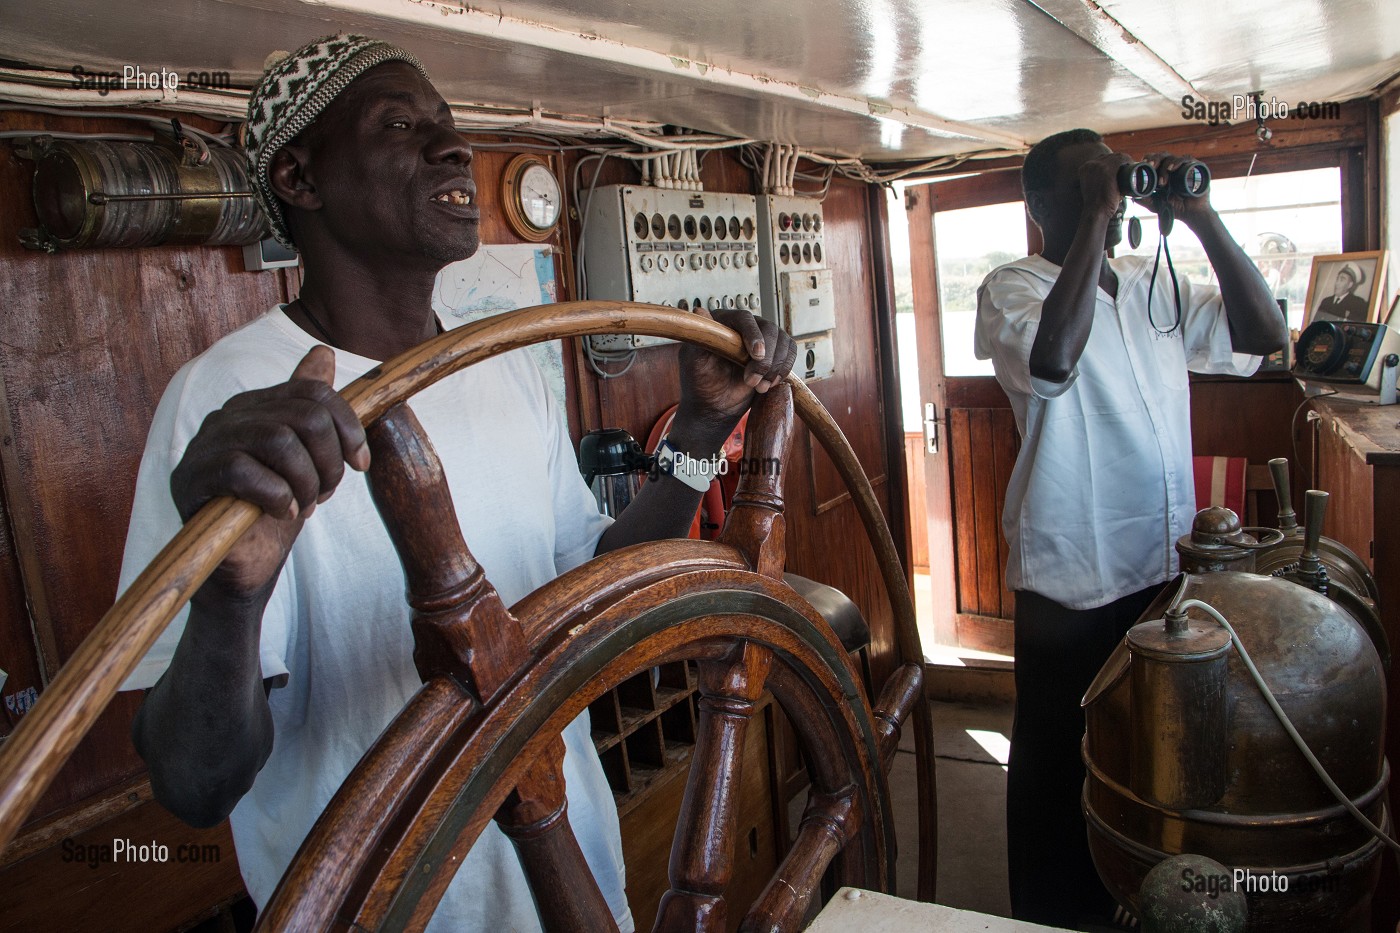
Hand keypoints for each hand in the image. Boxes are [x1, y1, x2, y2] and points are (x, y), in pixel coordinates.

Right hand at [170, 346, 368, 601]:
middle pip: (303, 416)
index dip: (347, 427)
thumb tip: (321, 352)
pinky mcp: (191, 478)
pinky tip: (283, 514)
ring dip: (305, 481)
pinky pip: (246, 472)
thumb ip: (312, 411)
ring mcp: (205, 445)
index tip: (361, 464)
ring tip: (305, 506)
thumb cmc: (274, 510)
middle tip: (325, 493)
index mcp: (256, 406)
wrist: (243, 568)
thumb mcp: (305, 458)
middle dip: (328, 461)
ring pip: (279, 440)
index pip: (313, 392)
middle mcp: (228, 416)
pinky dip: (277, 497)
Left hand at [674, 307, 797, 441]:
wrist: (714, 405)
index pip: (744, 318)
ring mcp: (762, 339)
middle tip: (753, 381)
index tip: (756, 355)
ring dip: (776, 366)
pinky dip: (784, 369)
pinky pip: (790, 352)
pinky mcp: (774, 352)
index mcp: (723, 323)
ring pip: (783, 341)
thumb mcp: (694, 361)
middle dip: (766, 358)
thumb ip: (698, 338)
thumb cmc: (700, 383)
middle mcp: (744, 327)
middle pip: (769, 329)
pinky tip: (769, 382)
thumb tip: (698, 310)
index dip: (753, 334)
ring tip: (760, 386)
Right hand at [1078, 151, 1130, 221]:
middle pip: (1110, 156)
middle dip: (1120, 160)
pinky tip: (1132, 163)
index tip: (1120, 167)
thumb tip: (1111, 179)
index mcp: (1085, 168)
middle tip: (1128, 167)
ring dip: (1125, 159)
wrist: (1096, 211)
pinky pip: (1121, 159)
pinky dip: (1128, 160)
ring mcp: (1099, 166)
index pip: (1102, 159)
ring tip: (1132, 166)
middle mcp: (1090, 165)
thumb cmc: (1096, 203)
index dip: (1113, 161)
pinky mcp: (1108, 170)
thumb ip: (1097, 181)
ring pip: (1117, 156)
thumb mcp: (1092, 187)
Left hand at [1141, 152, 1213, 225]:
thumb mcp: (1155, 204)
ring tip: (1162, 180)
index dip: (1148, 159)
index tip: (1142, 163)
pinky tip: (1172, 168)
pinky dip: (1178, 162)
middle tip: (1150, 166)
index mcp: (1162, 172)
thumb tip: (1131, 196)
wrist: (1191, 214)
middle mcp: (1173, 167)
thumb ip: (1144, 200)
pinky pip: (1187, 159)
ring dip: (1165, 165)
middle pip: (1162, 155)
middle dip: (1155, 159)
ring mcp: (1184, 167)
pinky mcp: (1196, 168)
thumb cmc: (1174, 208)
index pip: (1154, 159)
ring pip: (1173, 157)